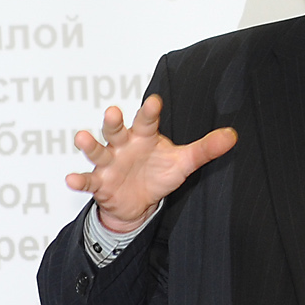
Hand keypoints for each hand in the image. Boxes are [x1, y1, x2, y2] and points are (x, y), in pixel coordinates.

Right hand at [66, 95, 236, 231]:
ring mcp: (109, 163)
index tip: (155, 101)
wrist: (137, 203)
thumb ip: (205, 148)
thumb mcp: (183, 162)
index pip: (147, 120)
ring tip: (82, 137)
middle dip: (113, 121)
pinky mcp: (100, 183)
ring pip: (98, 150)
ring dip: (90, 144)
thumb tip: (232, 135)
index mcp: (144, 137)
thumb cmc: (157, 174)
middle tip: (112, 111)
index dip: (150, 111)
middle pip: (117, 129)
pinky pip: (88, 180)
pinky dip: (79, 180)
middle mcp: (123, 145)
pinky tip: (72, 179)